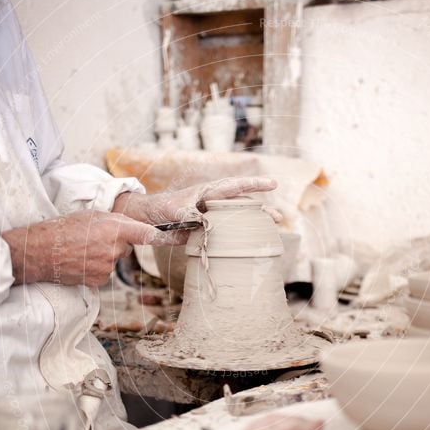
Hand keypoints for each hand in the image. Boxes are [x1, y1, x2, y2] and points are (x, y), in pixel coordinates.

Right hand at [3, 210, 184, 287]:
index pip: (147, 234)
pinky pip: (104, 273)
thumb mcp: (93, 216)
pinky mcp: (99, 281)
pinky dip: (95, 268)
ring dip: (104, 256)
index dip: (166, 237)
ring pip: (114, 261)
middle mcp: (115, 249)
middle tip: (93, 238)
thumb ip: (117, 222)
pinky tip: (81, 261)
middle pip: (126, 248)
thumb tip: (135, 231)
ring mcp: (107, 267)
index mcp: (115, 229)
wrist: (41, 251)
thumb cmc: (65, 228)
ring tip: (83, 249)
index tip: (181, 237)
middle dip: (116, 243)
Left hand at [113, 176, 280, 225]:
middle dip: (261, 209)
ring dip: (254, 225)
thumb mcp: (175, 210)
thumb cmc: (163, 208)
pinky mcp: (209, 231)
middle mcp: (215, 204)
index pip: (235, 186)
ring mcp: (213, 217)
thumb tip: (206, 223)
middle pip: (243, 204)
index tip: (272, 183)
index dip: (254, 184)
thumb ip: (191, 215)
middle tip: (279, 217)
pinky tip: (249, 245)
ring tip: (272, 230)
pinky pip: (228, 234)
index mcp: (209, 193)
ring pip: (238, 219)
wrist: (150, 219)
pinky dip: (240, 239)